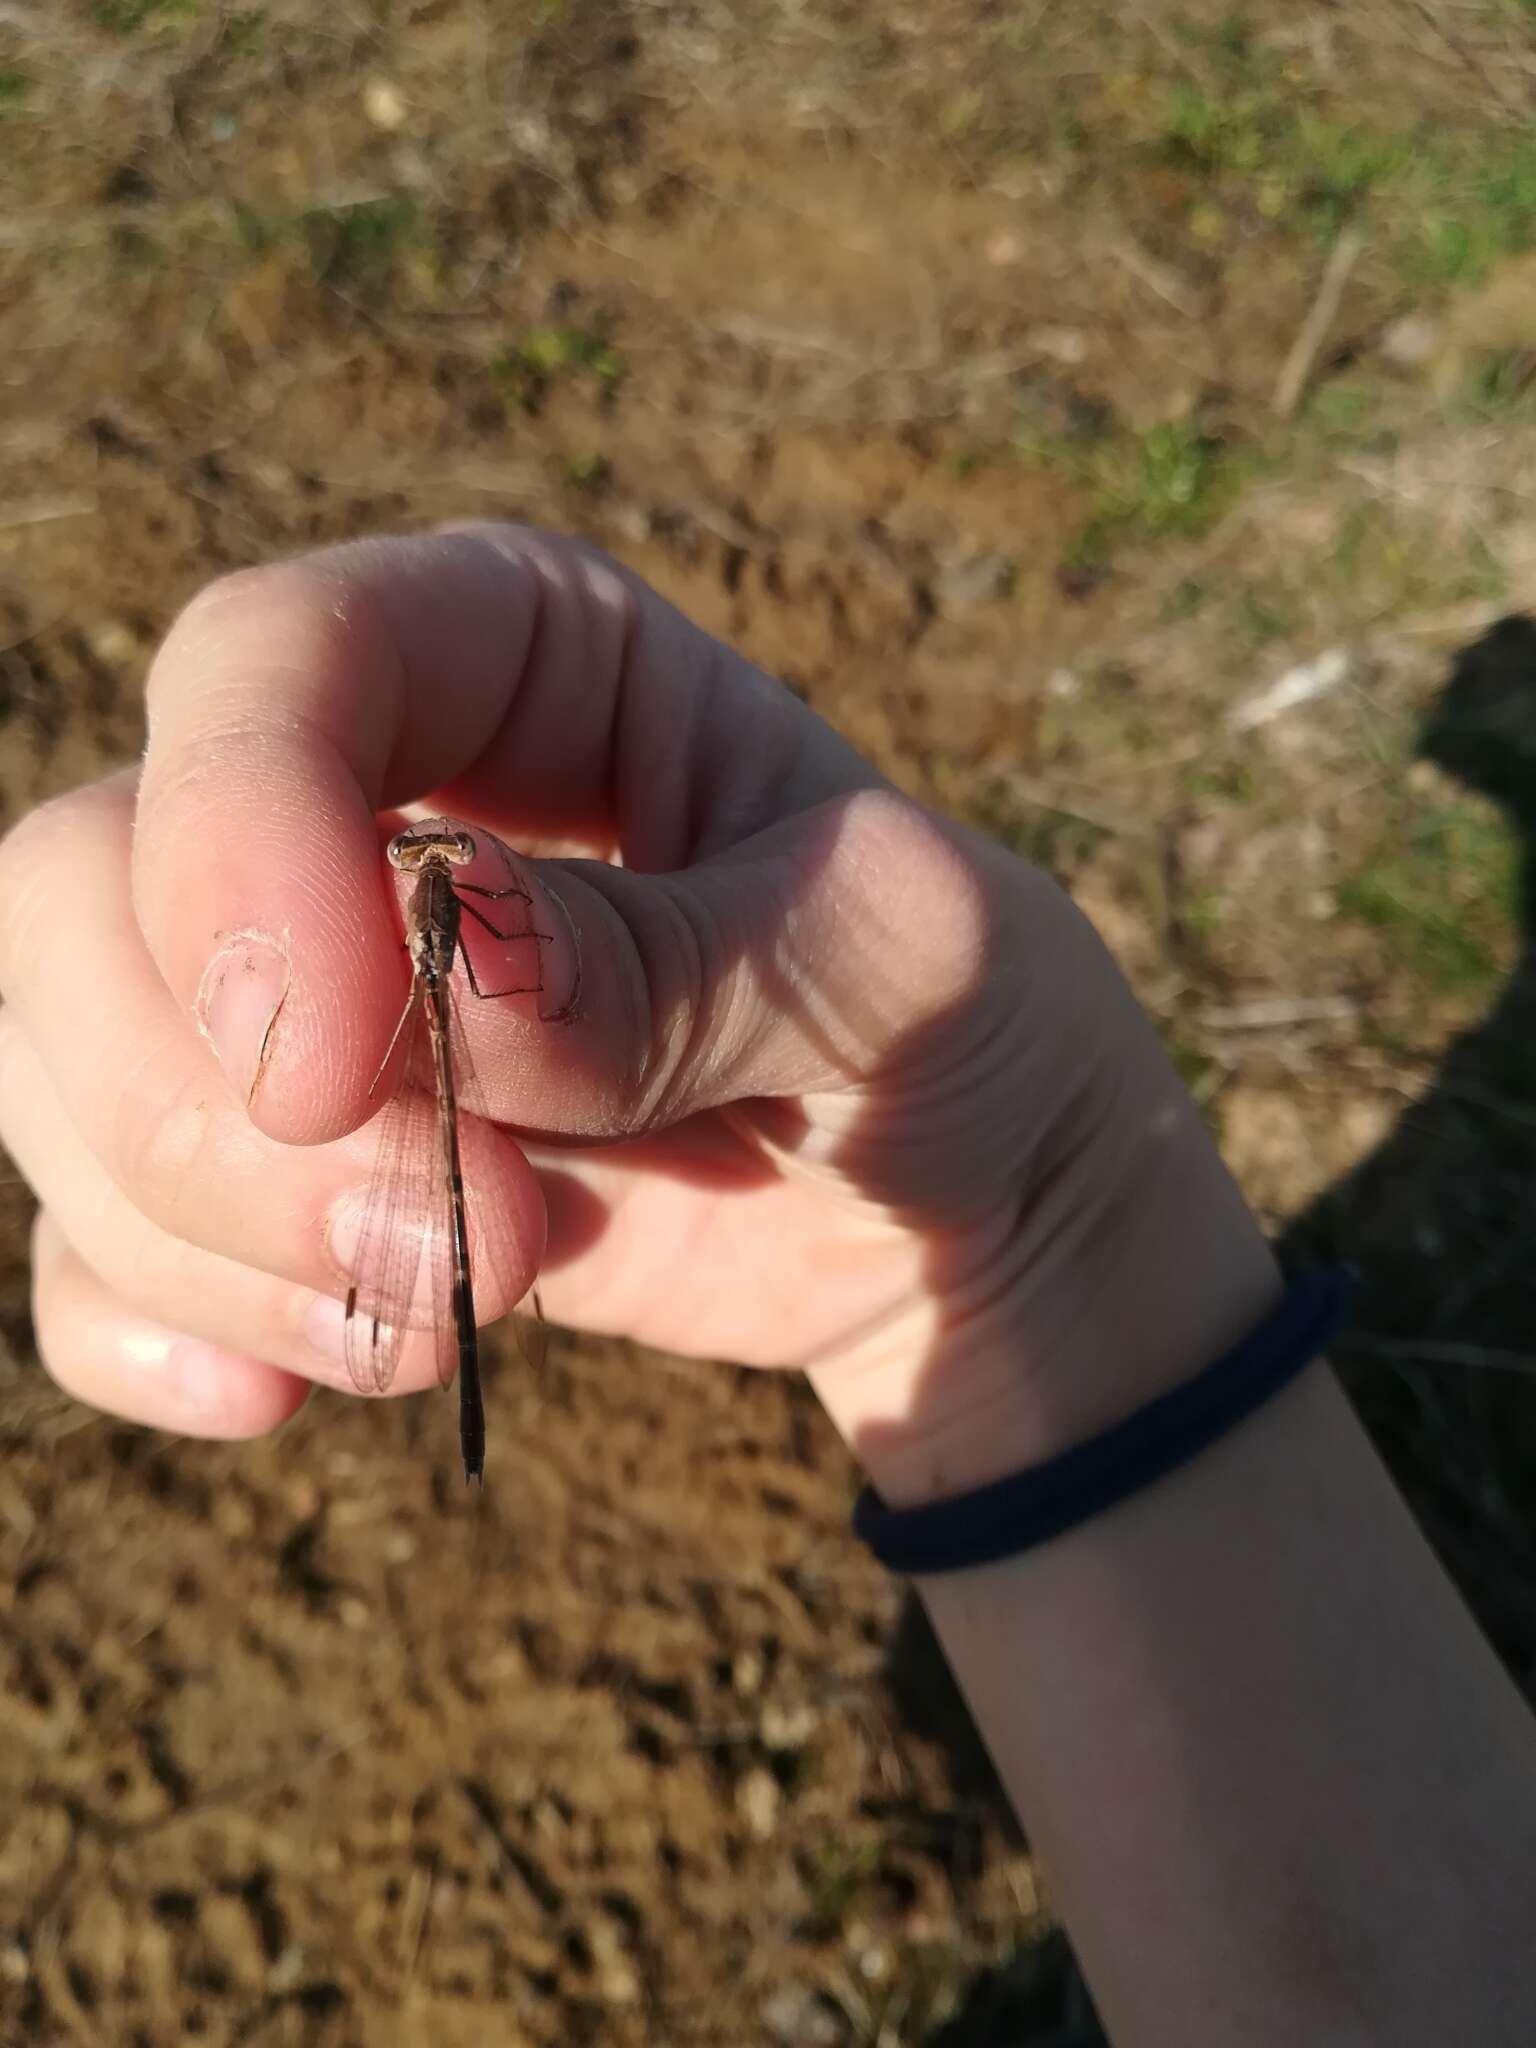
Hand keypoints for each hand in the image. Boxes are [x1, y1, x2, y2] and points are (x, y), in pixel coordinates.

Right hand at [0, 528, 1275, 1499]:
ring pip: (55, 1061)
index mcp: (513, 654)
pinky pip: (91, 1242)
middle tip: (461, 1249)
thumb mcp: (895, 960)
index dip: (238, 839)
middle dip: (223, 1111)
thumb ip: (678, 964)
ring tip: (444, 1327)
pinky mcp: (280, 1169)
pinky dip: (157, 1329)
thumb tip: (451, 986)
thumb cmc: (952, 1024)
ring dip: (219, 1239)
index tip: (335, 1071)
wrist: (953, 1214)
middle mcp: (360, 793)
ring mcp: (296, 990)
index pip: (266, 662)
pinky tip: (289, 1393)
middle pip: (85, 879)